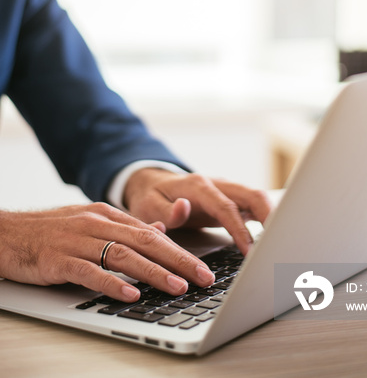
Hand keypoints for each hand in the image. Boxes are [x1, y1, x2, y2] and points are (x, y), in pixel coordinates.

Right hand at [0, 203, 214, 301]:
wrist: (6, 232)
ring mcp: (77, 240)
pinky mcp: (58, 259)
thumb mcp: (91, 223)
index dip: (180, 251)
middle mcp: (97, 223)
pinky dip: (111, 283)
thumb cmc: (50, 232)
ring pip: (123, 255)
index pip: (152, 234)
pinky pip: (89, 271)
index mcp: (107, 215)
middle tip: (202, 278)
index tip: (202, 268)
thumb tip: (158, 232)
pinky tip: (130, 294)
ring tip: (177, 287)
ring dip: (154, 272)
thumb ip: (124, 229)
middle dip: (178, 261)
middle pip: (145, 242)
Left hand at [124, 169, 271, 255]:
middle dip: (269, 217)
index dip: (240, 229)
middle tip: (279, 243)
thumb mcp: (148, 206)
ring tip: (280, 243)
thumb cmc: (151, 197)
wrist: (152, 183)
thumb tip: (183, 208)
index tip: (249, 251)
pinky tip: (271, 238)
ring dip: (271, 217)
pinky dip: (265, 219)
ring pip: (257, 198)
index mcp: (199, 186)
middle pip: (252, 195)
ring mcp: (226, 190)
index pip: (226, 207)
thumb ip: (165, 211)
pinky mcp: (230, 199)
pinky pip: (252, 206)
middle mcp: (217, 184)